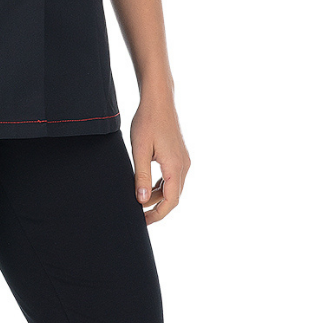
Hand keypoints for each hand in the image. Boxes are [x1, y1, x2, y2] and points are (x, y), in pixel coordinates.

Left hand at [130, 98, 189, 224]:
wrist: (159, 101)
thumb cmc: (147, 122)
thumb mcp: (139, 150)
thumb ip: (141, 176)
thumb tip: (142, 201)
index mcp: (175, 167)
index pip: (171, 201)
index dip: (157, 215)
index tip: (143, 221)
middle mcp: (183, 166)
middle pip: (173, 197)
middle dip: (157, 208)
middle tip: (138, 216)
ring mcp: (183, 160)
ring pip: (173, 188)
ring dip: (157, 197)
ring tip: (138, 201)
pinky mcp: (179, 156)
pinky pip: (172, 178)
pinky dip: (161, 186)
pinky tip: (147, 186)